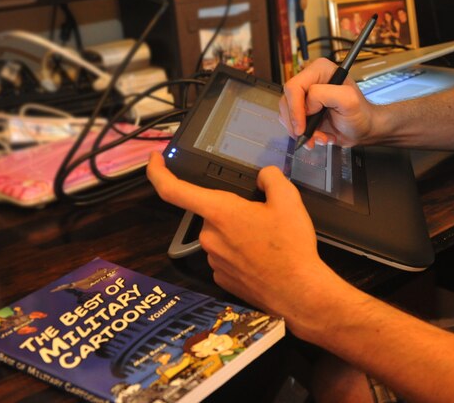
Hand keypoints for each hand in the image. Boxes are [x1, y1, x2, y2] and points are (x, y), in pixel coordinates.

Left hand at [146, 152, 338, 322]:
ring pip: (220, 234)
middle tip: (263, 215)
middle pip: (212, 212)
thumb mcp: (289, 200)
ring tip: (269, 239)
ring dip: (238, 231)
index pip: (173, 190)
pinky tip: (263, 256)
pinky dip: (240, 251)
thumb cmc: (290, 248)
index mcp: (220, 212)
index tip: (155, 159)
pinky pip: (225, 255)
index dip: (157, 171)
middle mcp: (209, 236)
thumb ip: (271, 177)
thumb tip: (263, 176)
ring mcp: (213, 260)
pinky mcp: (221, 278)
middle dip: (233, 210)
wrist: (298, 293)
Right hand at [279, 58, 374, 147]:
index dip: (295, 109)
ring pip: (287, 114)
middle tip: (311, 137)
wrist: (363, 129)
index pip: (294, 87)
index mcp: (319, 70)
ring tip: (320, 137)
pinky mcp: (303, 111)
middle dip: (298, 123)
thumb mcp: (349, 100)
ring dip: (303, 132)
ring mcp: (305, 97)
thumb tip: (307, 104)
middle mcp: (310, 81)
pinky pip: (292, 123)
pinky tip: (320, 136)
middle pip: (287, 101)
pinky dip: (305, 135)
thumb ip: (326, 94)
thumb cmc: (361, 114)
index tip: (302, 127)